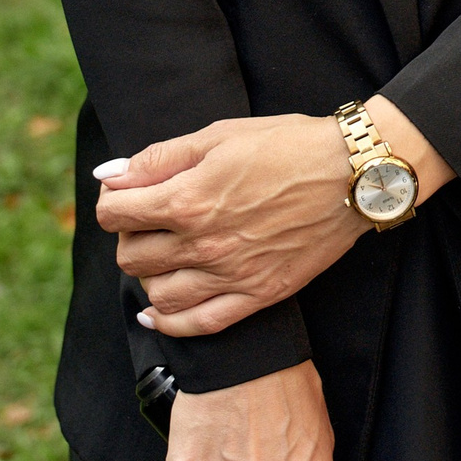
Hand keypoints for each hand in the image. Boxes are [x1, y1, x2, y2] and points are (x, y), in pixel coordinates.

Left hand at [97, 100, 453, 335]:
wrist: (352, 174)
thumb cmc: (287, 145)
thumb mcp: (219, 136)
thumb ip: (158, 158)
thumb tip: (108, 176)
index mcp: (188, 199)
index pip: (115, 214)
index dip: (113, 201)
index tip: (126, 195)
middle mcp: (203, 243)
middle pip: (130, 256)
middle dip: (130, 236)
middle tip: (149, 222)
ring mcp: (230, 275)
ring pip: (156, 295)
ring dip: (148, 276)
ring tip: (163, 256)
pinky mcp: (257, 296)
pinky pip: (197, 324)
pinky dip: (168, 323)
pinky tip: (157, 312)